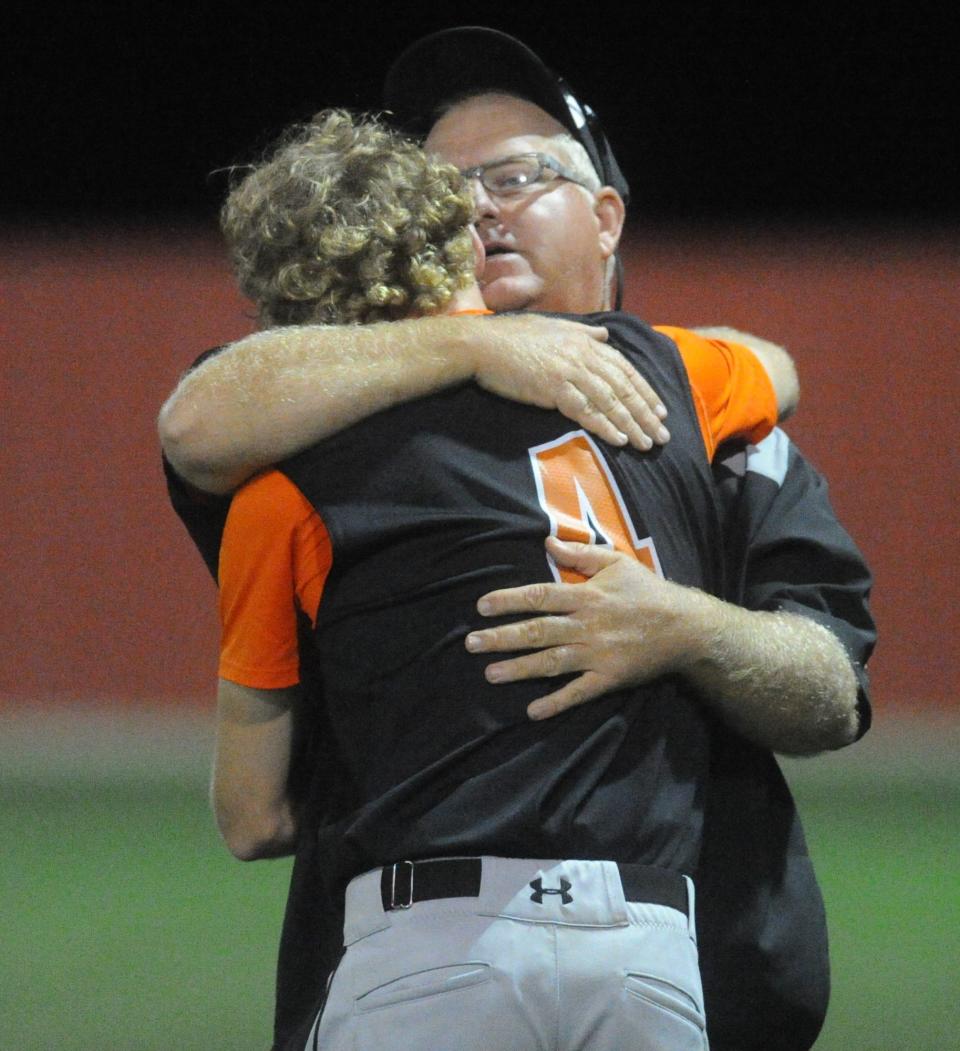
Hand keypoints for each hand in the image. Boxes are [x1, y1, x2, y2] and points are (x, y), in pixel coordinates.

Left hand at [465, 537, 709, 719]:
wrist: (686, 627)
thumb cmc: (647, 592)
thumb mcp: (617, 563)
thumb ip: (581, 555)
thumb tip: (548, 544)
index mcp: (586, 596)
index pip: (540, 596)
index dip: (509, 601)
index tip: (481, 606)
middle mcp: (587, 625)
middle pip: (538, 631)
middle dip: (502, 638)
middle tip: (471, 643)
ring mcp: (597, 654)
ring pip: (552, 662)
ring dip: (519, 669)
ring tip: (490, 674)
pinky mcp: (609, 678)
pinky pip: (579, 692)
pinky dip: (556, 703)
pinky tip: (532, 712)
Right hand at [471, 315, 668, 450]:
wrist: (482, 344)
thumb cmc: (513, 337)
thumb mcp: (554, 326)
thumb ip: (583, 332)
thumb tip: (604, 335)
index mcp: (586, 341)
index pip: (625, 369)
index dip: (645, 391)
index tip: (660, 411)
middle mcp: (584, 354)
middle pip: (624, 387)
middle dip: (645, 413)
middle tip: (662, 435)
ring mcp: (570, 371)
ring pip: (610, 401)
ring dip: (631, 424)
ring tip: (646, 443)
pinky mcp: (554, 387)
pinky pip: (586, 410)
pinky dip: (605, 426)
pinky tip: (619, 440)